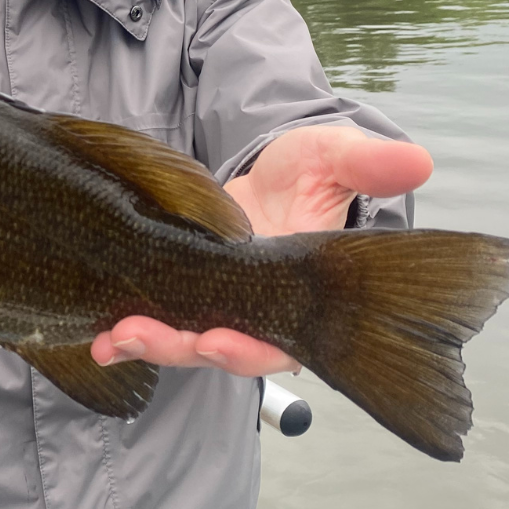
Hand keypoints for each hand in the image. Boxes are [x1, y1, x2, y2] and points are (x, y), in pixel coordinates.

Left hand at [91, 125, 432, 376]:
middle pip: (217, 350)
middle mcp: (255, 318)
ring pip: (179, 342)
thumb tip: (416, 160)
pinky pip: (151, 322)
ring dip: (142, 343)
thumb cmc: (308, 172)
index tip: (217, 341)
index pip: (277, 342)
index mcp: (298, 300)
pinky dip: (124, 331)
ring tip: (106, 338)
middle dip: (174, 347)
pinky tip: (92, 334)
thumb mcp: (334, 158)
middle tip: (133, 335)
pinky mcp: (176, 297)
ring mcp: (213, 311)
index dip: (247, 348)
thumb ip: (367, 164)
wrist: (267, 175)